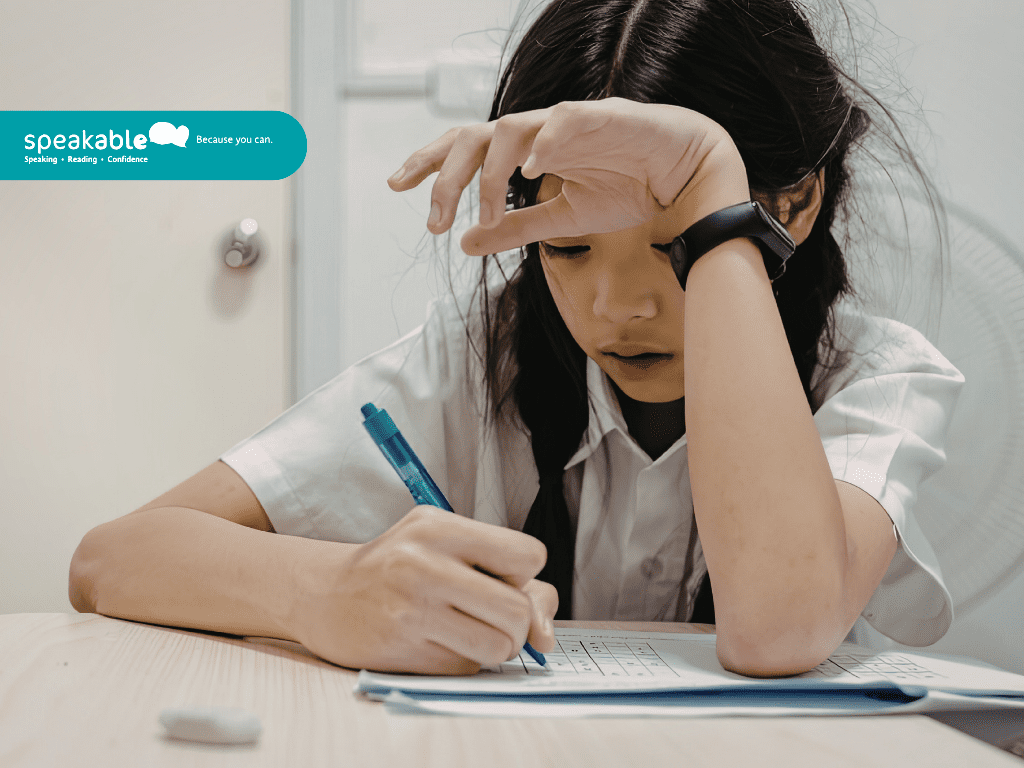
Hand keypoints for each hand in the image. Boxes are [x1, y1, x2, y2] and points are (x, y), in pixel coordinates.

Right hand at [287, 506, 558, 674]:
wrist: (325, 594)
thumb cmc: (398, 564)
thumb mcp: (446, 543)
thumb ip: (506, 574)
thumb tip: (545, 635)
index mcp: (438, 527)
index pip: (527, 555)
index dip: (524, 573)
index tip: (499, 575)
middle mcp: (423, 565)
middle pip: (517, 610)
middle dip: (516, 621)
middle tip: (490, 614)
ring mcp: (411, 611)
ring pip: (498, 646)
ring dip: (494, 646)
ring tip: (466, 628)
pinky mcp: (402, 651)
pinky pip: (466, 668)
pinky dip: (464, 661)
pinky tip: (437, 641)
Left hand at [388, 97, 748, 254]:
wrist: (685, 176)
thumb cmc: (627, 187)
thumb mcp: (561, 219)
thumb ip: (514, 229)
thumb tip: (464, 243)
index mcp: (524, 152)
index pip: (464, 148)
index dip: (430, 164)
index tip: (397, 188)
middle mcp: (537, 133)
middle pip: (472, 136)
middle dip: (442, 172)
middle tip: (431, 218)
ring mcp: (566, 123)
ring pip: (507, 130)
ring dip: (488, 174)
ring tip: (486, 211)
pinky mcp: (603, 118)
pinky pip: (564, 122)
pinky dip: (544, 143)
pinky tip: (528, 170)